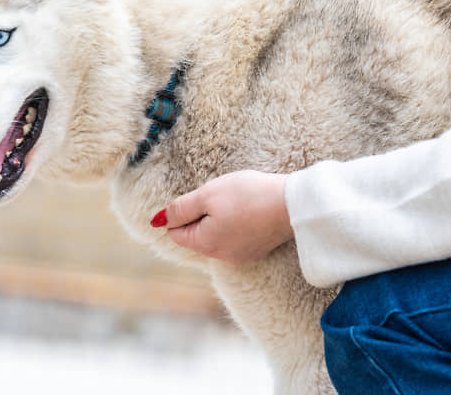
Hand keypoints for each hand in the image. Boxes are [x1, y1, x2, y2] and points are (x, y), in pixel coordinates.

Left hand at [151, 170, 292, 264]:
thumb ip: (180, 208)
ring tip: (238, 202)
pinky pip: (235, 238)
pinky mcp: (256, 251)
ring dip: (220, 219)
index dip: (183, 211)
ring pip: (216, 236)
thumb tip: (157, 221)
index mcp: (204, 244)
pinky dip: (237, 224)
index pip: (176, 233)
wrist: (293, 203)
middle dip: (202, 215)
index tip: (203, 197)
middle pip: (196, 235)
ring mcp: (240, 256)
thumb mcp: (207, 195)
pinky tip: (250, 211)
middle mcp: (220, 257)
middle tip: (221, 197)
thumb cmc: (248, 195)